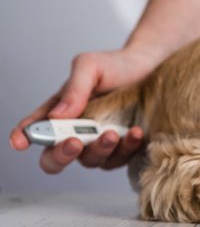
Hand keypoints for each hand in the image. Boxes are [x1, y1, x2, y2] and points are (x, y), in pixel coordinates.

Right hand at [9, 47, 158, 172]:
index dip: (23, 138)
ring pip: (90, 161)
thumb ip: (74, 88)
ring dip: (98, 150)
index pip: (36, 129)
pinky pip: (120, 159)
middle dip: (61, 154)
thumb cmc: (116, 66)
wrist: (151, 66)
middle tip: (74, 142)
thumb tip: (57, 116)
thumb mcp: (90, 66)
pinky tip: (135, 133)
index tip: (21, 142)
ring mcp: (99, 143)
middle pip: (55, 158)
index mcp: (60, 112)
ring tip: (111, 133)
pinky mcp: (123, 149)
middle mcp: (77, 132)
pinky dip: (126, 148)